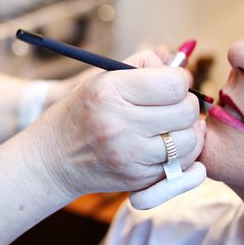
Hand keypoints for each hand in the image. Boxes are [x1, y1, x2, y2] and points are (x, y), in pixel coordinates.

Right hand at [28, 50, 204, 202]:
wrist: (53, 158)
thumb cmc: (83, 111)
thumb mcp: (102, 78)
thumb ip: (143, 65)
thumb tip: (180, 65)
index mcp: (111, 92)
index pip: (174, 84)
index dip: (181, 80)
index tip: (173, 82)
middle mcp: (120, 124)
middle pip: (186, 111)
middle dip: (186, 104)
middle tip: (174, 103)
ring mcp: (129, 155)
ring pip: (190, 140)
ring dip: (187, 131)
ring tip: (171, 125)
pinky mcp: (137, 179)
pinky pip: (181, 164)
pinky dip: (180, 153)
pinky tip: (165, 144)